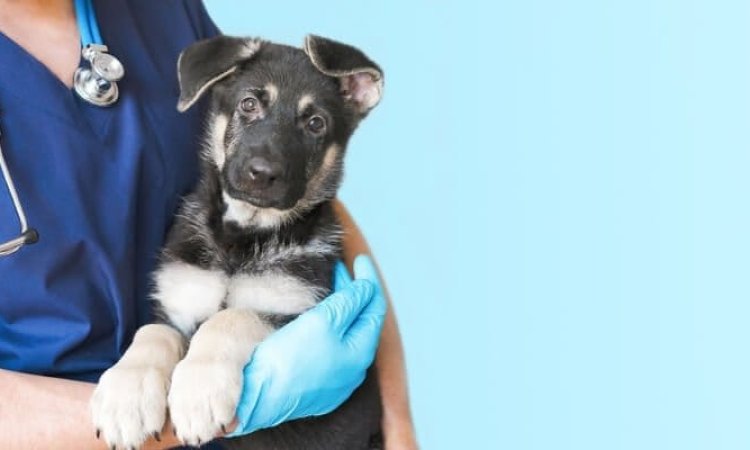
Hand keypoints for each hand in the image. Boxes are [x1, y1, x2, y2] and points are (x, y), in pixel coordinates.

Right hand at [229, 254, 386, 435]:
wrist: (255, 396)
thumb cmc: (289, 358)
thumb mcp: (323, 321)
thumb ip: (349, 302)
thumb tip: (367, 288)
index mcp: (360, 354)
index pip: (374, 309)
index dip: (368, 281)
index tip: (359, 259)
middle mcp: (353, 370)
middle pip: (361, 322)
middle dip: (353, 293)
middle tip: (340, 269)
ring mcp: (335, 380)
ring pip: (346, 336)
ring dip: (342, 309)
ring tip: (331, 287)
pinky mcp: (316, 384)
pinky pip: (332, 349)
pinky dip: (330, 327)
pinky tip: (319, 317)